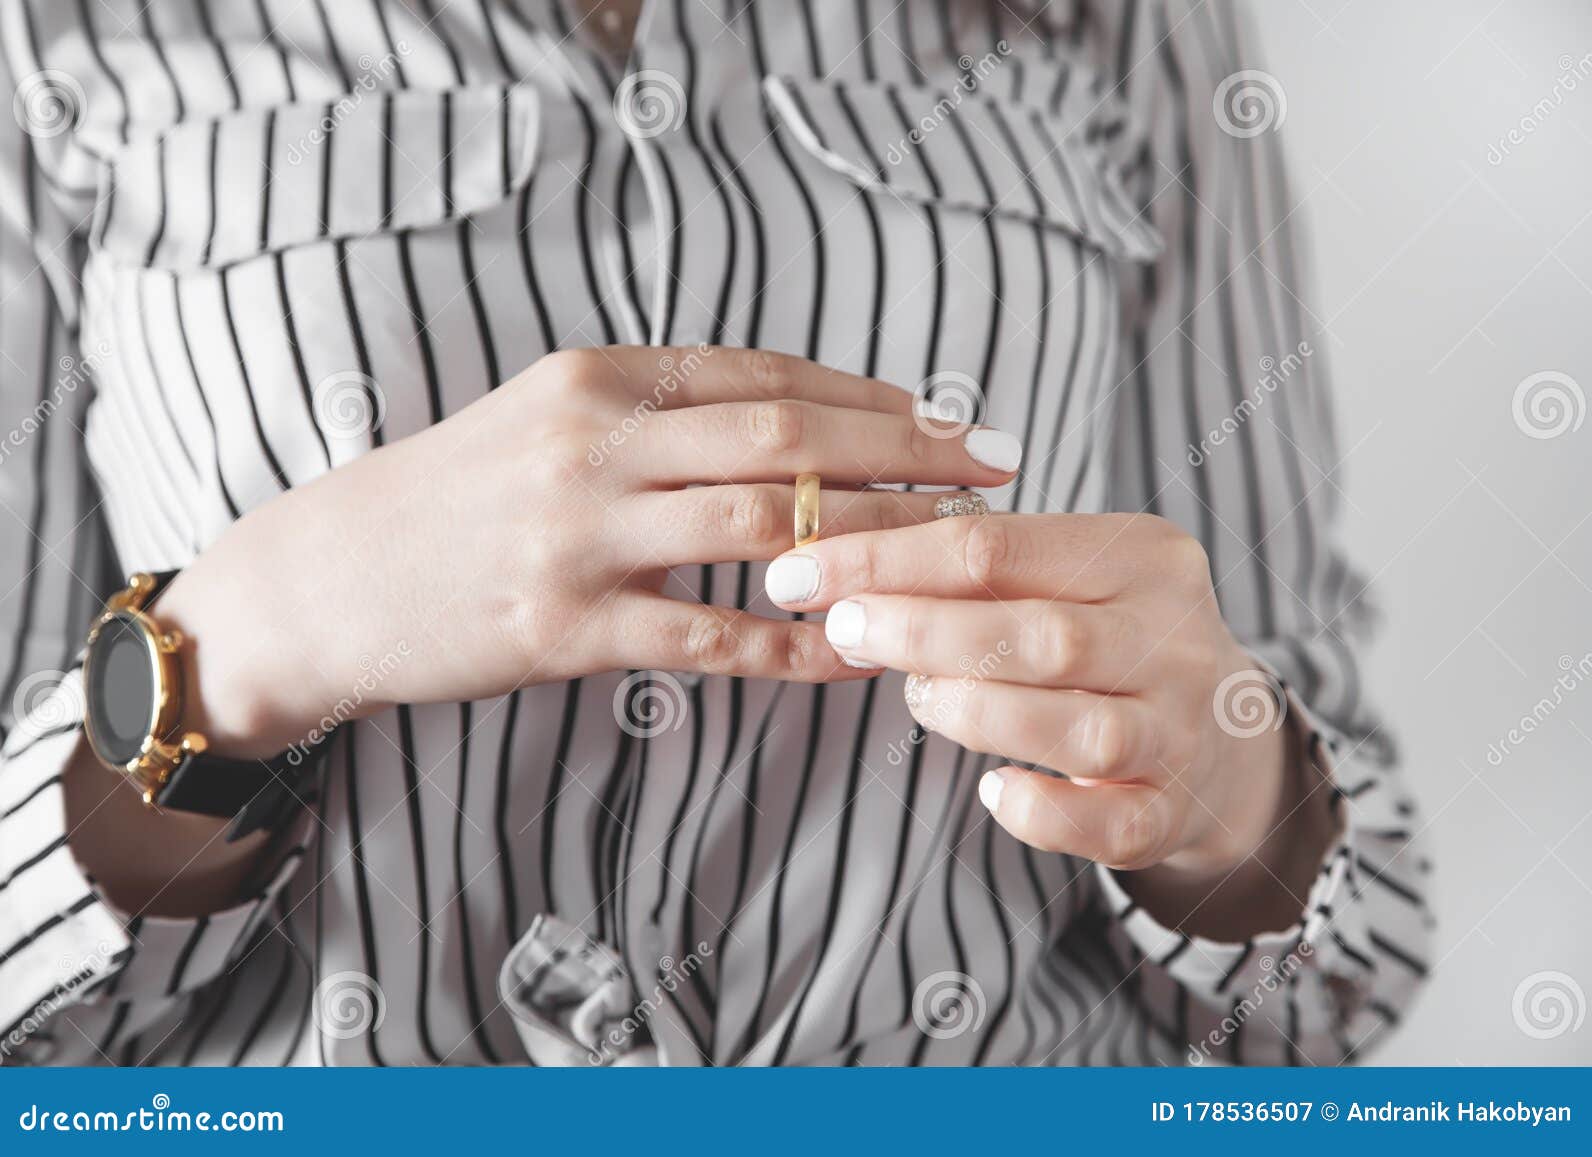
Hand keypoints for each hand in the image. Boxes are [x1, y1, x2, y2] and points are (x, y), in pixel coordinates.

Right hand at [164, 346, 1022, 757]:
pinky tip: (854, 654)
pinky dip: (791, 647)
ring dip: (870, 538)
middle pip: (786, 436)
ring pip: (762, 525)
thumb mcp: (541, 417)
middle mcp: (594, 442)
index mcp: (596, 378)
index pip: (763, 375)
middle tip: (989, 472)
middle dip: (904, 452)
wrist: (327, 578)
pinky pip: (706, 636)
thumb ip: (648, 410)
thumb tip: (777, 418)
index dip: (869, 396)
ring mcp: (579, 535)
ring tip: (950, 557)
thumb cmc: (448, 496)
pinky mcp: (563, 627)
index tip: (945, 418)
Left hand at [763, 512, 1330, 926]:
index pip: (995, 545)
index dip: (885, 559)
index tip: (800, 572)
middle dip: (919, 631)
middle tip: (843, 628)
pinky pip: (1101, 827)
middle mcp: (1174, 640)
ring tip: (917, 696)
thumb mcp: (1069, 577)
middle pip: (1038, 634)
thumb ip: (978, 574)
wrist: (1226, 739)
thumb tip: (840, 578)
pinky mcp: (1171, 816)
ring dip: (972, 713)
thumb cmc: (1110, 640)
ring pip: (1074, 729)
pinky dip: (1036, 812)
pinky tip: (992, 789)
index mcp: (1143, 554)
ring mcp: (1180, 733)